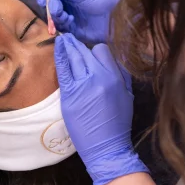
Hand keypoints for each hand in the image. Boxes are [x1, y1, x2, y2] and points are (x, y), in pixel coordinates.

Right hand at [36, 0, 120, 43]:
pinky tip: (71, 21)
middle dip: (50, 8)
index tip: (42, 0)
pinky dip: (62, 25)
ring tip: (68, 17)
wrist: (114, 17)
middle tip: (58, 10)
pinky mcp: (72, 30)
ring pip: (52, 19)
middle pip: (47, 7)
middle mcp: (66, 4)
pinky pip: (60, 29)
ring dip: (57, 17)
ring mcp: (68, 17)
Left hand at [55, 34, 148, 184]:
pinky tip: (57, 50)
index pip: (101, 51)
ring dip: (67, 46)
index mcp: (115, 77)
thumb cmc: (118, 124)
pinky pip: (63, 70)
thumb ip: (119, 75)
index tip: (89, 52)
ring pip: (73, 57)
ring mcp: (82, 85)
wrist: (105, 147)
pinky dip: (59, 58)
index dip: (95, 50)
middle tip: (69, 37)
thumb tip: (108, 60)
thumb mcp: (127, 96)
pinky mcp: (69, 95)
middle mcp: (99, 77)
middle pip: (85, 52)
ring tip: (62, 39)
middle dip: (77, 44)